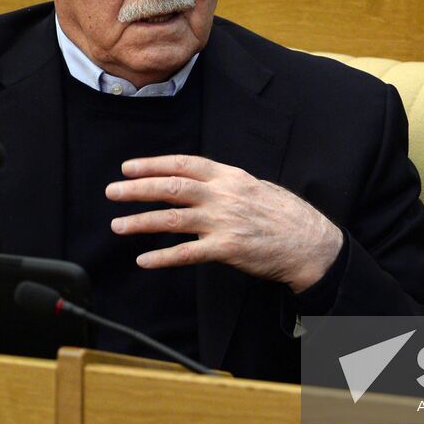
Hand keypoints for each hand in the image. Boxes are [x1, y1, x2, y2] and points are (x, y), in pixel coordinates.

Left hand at [106, 154, 343, 292]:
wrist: (311, 243)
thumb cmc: (285, 216)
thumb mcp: (256, 187)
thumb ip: (226, 184)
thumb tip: (200, 182)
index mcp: (230, 177)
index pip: (184, 164)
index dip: (153, 164)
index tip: (129, 167)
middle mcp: (224, 196)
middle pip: (172, 187)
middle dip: (138, 188)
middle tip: (112, 191)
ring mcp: (224, 222)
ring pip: (172, 219)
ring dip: (141, 221)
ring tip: (118, 225)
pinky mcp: (227, 249)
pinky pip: (187, 253)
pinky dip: (162, 257)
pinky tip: (144, 260)